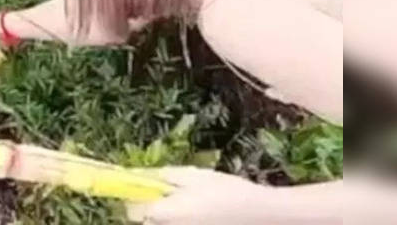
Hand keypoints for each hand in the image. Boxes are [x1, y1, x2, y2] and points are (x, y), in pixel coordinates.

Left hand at [126, 167, 270, 224]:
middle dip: (152, 208)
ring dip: (166, 215)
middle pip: (146, 221)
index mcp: (167, 214)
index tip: (145, 188)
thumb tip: (136, 176)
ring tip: (191, 205)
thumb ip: (161, 177)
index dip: (137, 197)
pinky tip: (199, 215)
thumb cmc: (227, 191)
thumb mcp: (193, 176)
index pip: (134, 211)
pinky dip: (180, 221)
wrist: (262, 216)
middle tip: (172, 196)